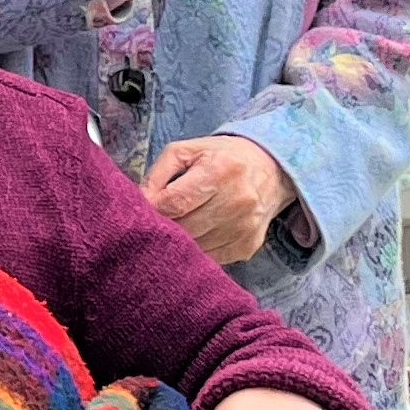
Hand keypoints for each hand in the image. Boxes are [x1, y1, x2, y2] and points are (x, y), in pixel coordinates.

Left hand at [146, 133, 293, 265]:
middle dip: (164, 226)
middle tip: (155, 219)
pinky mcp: (247, 247)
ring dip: (179, 240)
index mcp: (220, 171)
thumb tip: (139, 203)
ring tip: (176, 225)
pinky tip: (196, 233)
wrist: (269, 170)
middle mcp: (238, 201)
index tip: (142, 209)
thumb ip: (157, 174)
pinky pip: (210, 258)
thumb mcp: (186, 151)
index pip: (174, 203)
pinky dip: (197, 249)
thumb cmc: (219, 158)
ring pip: (195, 248)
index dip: (152, 209)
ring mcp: (244, 228)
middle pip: (183, 228)